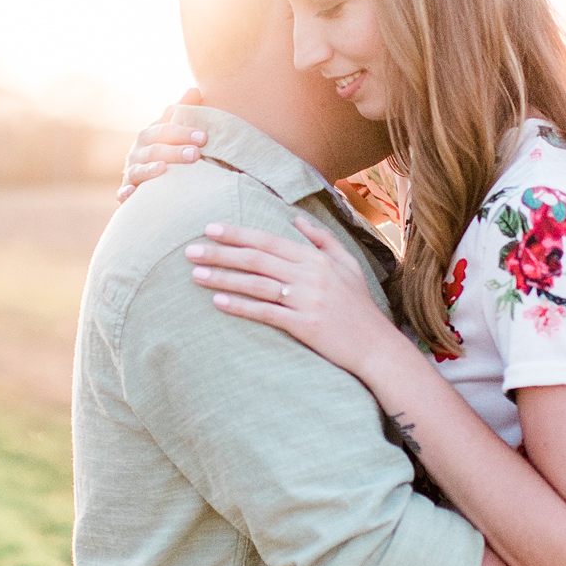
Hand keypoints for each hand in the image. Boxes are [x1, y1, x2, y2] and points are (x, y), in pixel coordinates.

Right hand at [115, 89, 205, 202]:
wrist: (142, 179)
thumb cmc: (161, 150)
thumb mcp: (169, 131)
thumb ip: (180, 113)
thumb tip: (195, 89)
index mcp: (148, 135)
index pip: (166, 130)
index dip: (183, 132)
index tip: (204, 137)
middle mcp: (137, 152)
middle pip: (154, 150)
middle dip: (174, 151)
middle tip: (195, 154)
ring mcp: (130, 172)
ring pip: (139, 170)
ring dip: (150, 169)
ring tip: (163, 168)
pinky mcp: (126, 193)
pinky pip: (123, 193)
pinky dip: (126, 193)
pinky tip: (133, 192)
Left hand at [185, 214, 404, 377]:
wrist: (376, 346)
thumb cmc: (359, 306)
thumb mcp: (347, 265)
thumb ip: (321, 239)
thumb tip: (296, 219)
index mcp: (316, 258)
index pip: (269, 240)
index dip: (238, 234)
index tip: (210, 229)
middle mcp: (310, 275)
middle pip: (257, 259)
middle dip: (221, 253)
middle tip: (190, 250)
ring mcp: (307, 300)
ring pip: (257, 284)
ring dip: (223, 278)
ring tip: (196, 275)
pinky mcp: (304, 325)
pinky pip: (266, 312)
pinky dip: (241, 306)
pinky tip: (218, 301)